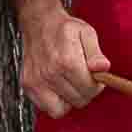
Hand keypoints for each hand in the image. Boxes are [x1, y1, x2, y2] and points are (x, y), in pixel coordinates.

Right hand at [15, 0, 110, 119]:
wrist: (39, 23)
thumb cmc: (64, 29)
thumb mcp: (87, 33)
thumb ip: (96, 53)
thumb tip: (103, 68)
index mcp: (66, 61)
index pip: (89, 89)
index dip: (97, 85)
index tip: (95, 77)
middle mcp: (50, 73)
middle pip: (78, 100)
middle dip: (85, 92)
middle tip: (83, 78)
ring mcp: (36, 81)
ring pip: (63, 109)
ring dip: (70, 99)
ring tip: (70, 83)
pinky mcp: (28, 86)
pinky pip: (48, 109)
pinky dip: (56, 103)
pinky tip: (59, 88)